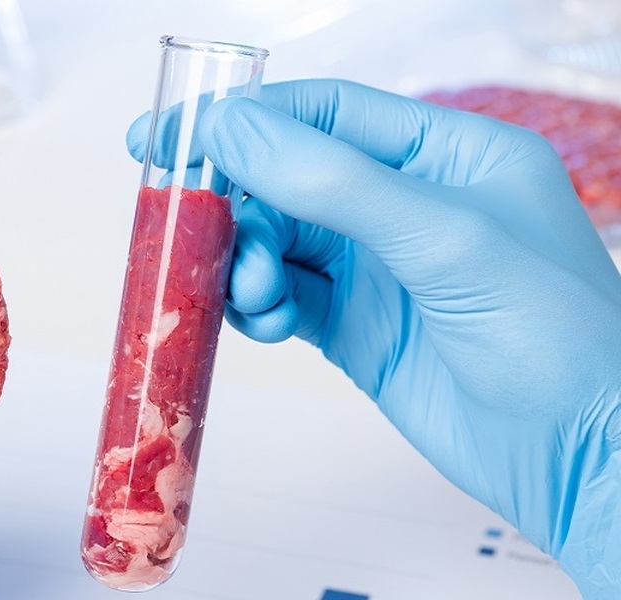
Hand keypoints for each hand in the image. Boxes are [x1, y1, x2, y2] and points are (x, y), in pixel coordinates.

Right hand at [131, 79, 620, 596]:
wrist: (579, 458)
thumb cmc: (550, 336)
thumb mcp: (441, 239)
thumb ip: (331, 181)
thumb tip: (230, 127)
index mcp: (446, 153)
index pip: (325, 112)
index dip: (243, 119)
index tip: (168, 136)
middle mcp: (407, 202)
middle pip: (288, 178)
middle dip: (242, 206)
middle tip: (200, 235)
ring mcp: (379, 268)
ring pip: (278, 241)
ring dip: (247, 262)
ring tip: (253, 295)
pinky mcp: (357, 327)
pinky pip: (284, 297)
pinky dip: (261, 305)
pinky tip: (269, 321)